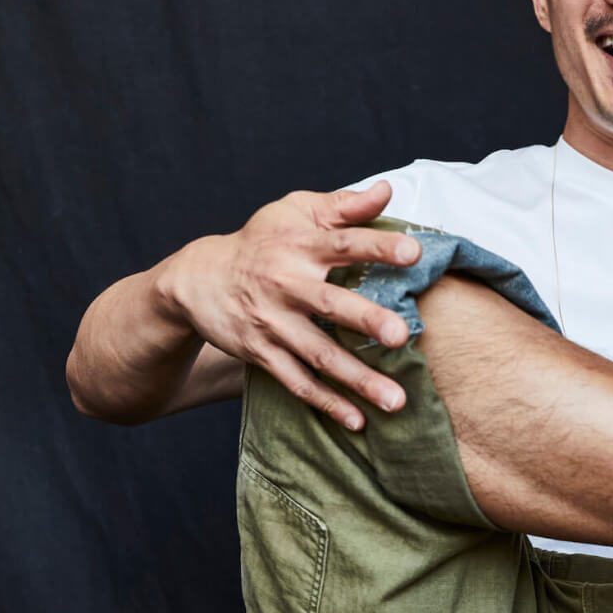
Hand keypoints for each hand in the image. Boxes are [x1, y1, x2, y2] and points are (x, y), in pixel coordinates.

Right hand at [161, 181, 419, 428]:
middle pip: (331, 304)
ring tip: (396, 401)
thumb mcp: (294, 211)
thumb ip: (343, 205)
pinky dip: (327, 404)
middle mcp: (286, 284)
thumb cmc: (262, 241)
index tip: (414, 252)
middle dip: (366, 320)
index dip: (378, 246)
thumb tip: (388, 191)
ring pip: (320, 355)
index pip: (344, 243)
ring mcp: (273, 322)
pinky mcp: (262, 353)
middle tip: (401, 336)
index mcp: (300, 245)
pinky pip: (298, 382)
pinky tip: (358, 421)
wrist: (198, 279)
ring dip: (358, 380)